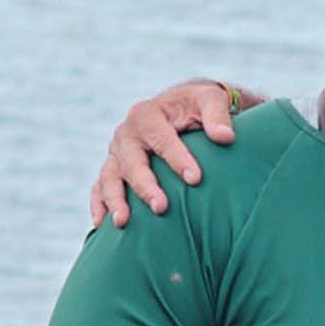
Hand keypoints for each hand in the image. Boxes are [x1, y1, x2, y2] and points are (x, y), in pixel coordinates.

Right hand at [87, 79, 242, 228]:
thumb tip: (226, 137)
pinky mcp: (113, 168)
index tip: (195, 180)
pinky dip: (99, 205)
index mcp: (147, 114)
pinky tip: (102, 226)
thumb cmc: (197, 106)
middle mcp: (127, 133)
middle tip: (161, 208)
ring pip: (110, 177)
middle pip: (131, 162)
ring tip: (123, 222)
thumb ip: (217, 115)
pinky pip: (99, 187)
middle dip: (145, 186)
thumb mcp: (210, 100)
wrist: (179, 108)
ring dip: (115, 200)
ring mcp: (116, 153)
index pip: (162, 139)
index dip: (178, 160)